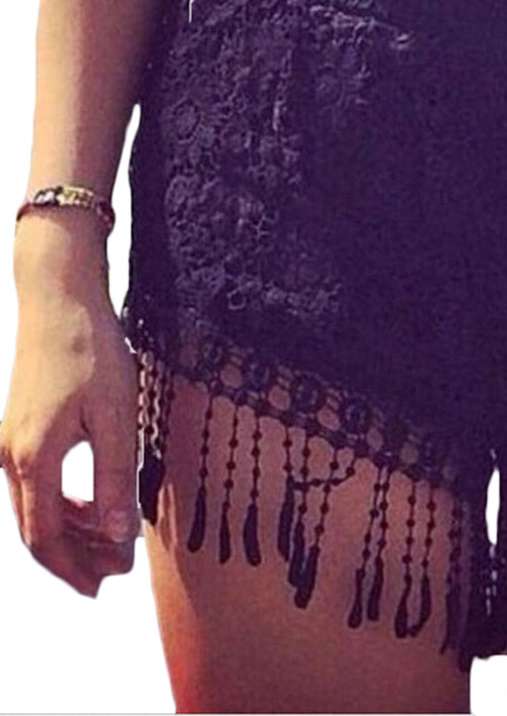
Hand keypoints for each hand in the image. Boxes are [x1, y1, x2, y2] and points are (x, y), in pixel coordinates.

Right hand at [0, 283, 141, 597]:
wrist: (60, 300)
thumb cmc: (92, 353)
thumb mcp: (116, 417)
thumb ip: (114, 478)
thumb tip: (117, 536)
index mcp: (34, 459)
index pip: (48, 538)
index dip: (75, 567)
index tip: (105, 584)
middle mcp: (11, 457)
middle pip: (36, 530)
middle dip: (73, 559)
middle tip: (111, 576)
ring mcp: (11, 442)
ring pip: (35, 508)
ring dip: (71, 533)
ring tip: (108, 547)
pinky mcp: (20, 428)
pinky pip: (36, 484)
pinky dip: (64, 504)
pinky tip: (94, 505)